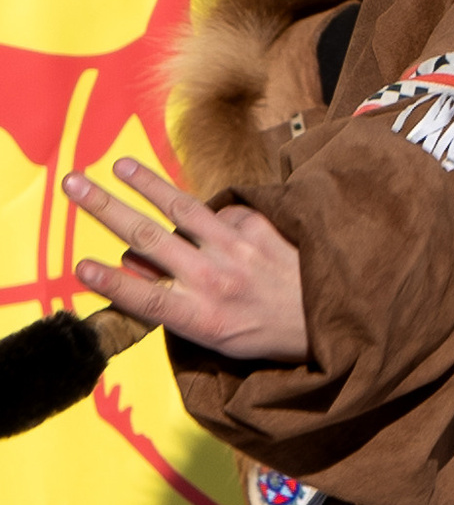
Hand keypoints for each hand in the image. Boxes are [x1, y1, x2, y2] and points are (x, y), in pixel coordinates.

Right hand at [64, 160, 309, 365]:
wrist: (330, 314)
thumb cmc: (263, 329)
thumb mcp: (215, 338)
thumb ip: (170, 303)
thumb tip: (127, 263)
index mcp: (202, 319)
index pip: (146, 298)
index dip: (111, 283)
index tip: (79, 265)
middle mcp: (218, 282)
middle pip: (150, 240)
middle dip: (105, 209)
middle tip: (72, 183)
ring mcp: (240, 251)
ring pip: (183, 210)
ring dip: (148, 184)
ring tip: (119, 166)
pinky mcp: (261, 227)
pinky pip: (220, 213)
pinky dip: (206, 215)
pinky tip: (206, 222)